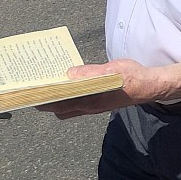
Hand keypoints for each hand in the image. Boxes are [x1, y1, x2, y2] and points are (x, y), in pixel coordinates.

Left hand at [35, 59, 162, 118]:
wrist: (150, 86)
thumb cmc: (133, 77)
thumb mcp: (113, 70)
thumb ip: (91, 72)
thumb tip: (70, 73)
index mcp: (92, 101)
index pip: (61, 105)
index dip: (44, 101)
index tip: (30, 95)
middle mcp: (90, 107)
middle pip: (60, 110)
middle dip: (45, 102)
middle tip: (33, 91)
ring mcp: (93, 107)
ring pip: (67, 109)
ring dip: (55, 101)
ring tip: (47, 87)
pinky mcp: (97, 103)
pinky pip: (76, 104)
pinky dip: (67, 98)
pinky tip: (67, 86)